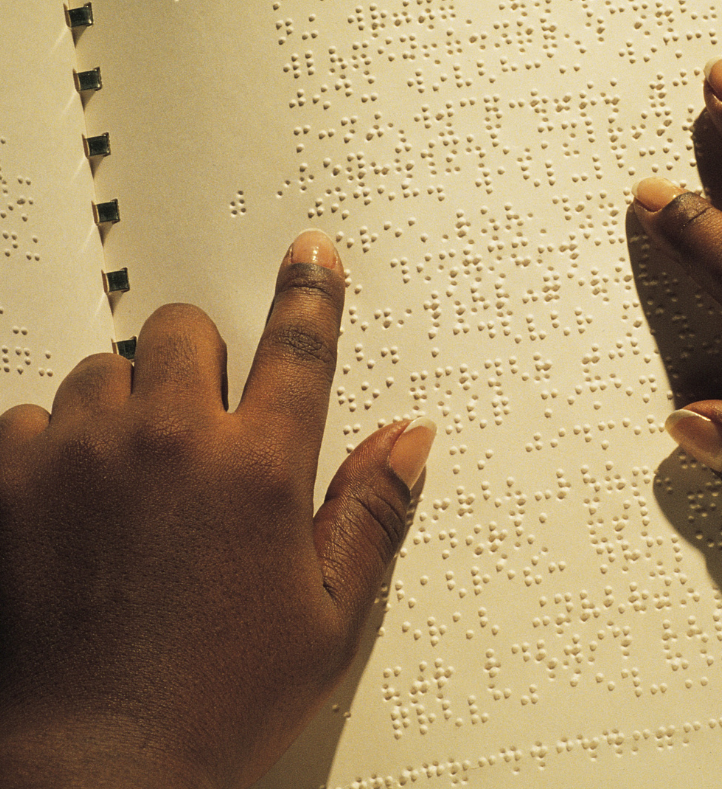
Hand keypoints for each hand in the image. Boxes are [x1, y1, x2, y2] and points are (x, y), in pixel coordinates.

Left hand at [0, 229, 434, 788]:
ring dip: (124, 405)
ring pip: (103, 368)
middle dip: (196, 357)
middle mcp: (172, 443)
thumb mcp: (328, 614)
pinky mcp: (10, 482)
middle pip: (184, 329)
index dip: (310, 292)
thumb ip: (372, 510)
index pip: (299, 347)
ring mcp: (84, 456)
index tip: (311, 255)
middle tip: (198, 417)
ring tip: (132, 476)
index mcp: (260, 470)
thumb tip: (410, 439)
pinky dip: (52, 446)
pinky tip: (72, 503)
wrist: (93, 773)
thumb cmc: (215, 700)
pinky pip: (28, 417)